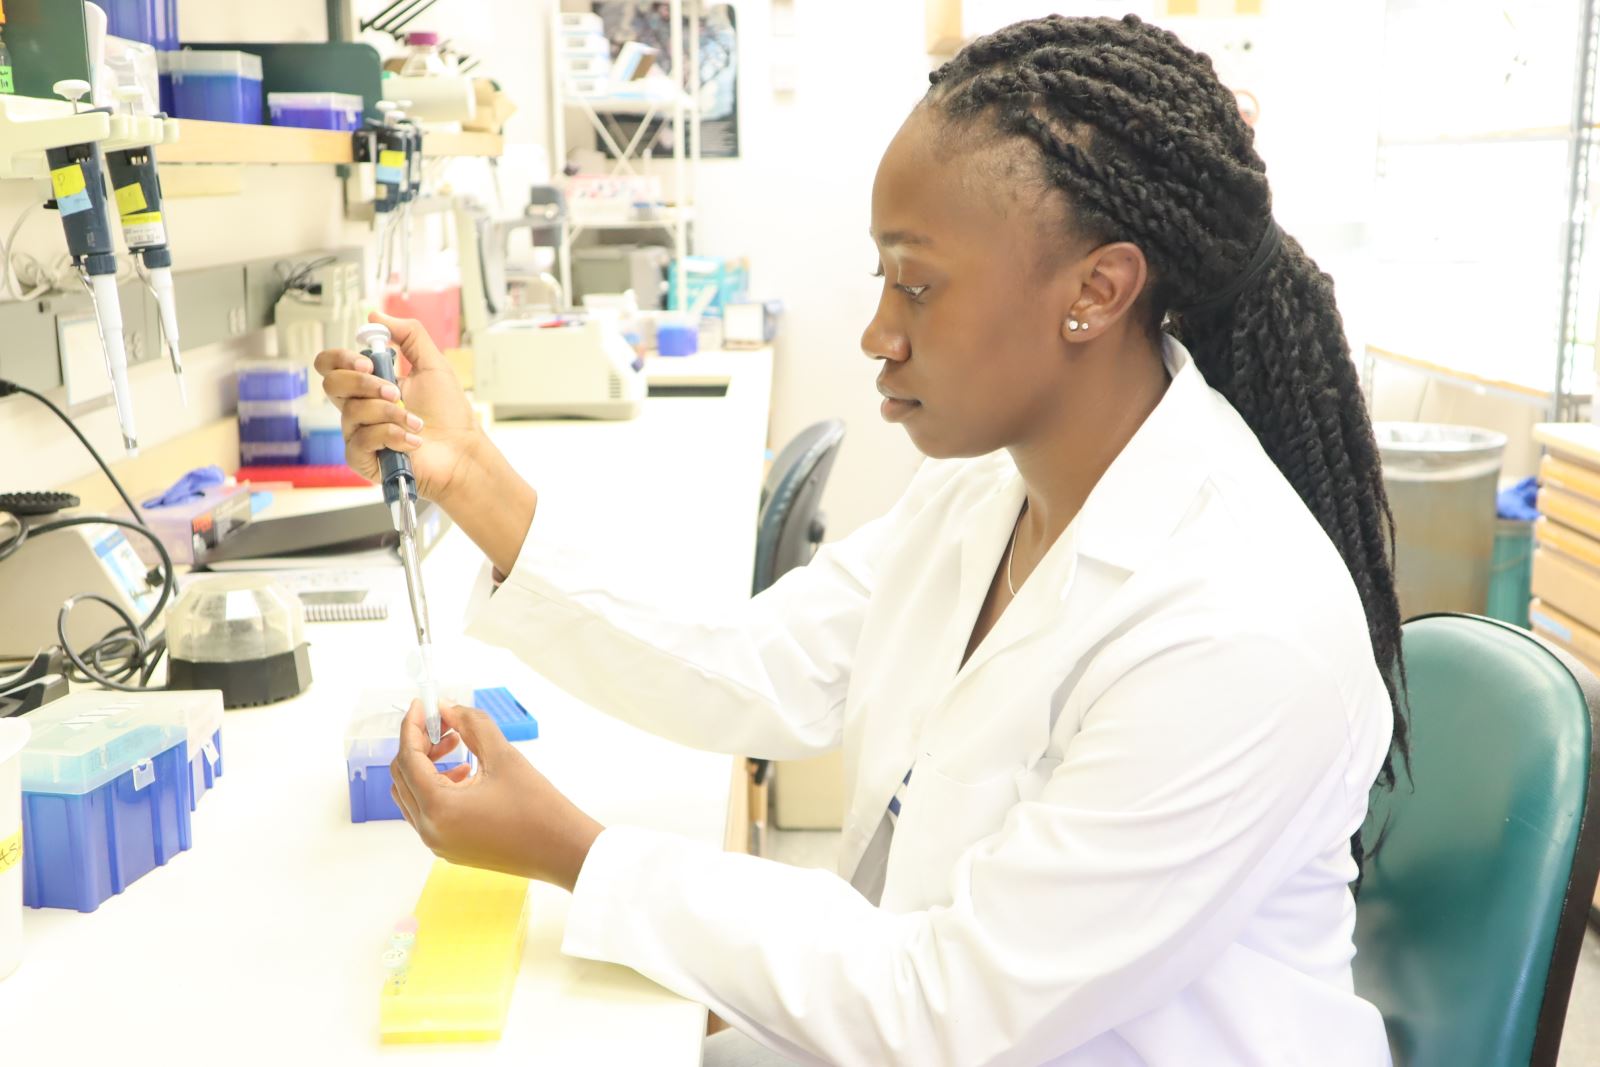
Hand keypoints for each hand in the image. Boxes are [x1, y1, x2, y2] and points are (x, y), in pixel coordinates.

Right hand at [314, 312, 485, 504]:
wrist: (462, 452)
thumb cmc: (449, 414)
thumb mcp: (433, 365)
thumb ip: (408, 335)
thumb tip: (374, 316)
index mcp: (369, 384)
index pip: (331, 365)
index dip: (339, 358)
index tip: (368, 362)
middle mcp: (358, 407)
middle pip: (330, 384)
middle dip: (364, 384)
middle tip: (395, 392)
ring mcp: (358, 434)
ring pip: (351, 412)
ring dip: (390, 414)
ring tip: (416, 422)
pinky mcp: (362, 459)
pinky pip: (361, 441)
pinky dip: (392, 436)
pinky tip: (412, 442)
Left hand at [390, 700, 603, 891]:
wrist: (562, 850)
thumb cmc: (538, 809)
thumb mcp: (504, 757)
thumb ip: (472, 725)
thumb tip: (448, 708)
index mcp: (439, 808)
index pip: (408, 758)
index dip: (413, 726)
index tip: (423, 704)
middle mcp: (431, 830)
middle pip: (403, 777)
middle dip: (419, 744)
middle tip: (443, 723)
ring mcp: (438, 842)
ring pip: (412, 795)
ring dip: (426, 765)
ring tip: (456, 746)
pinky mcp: (450, 847)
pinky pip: (427, 812)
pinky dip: (435, 787)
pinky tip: (464, 773)